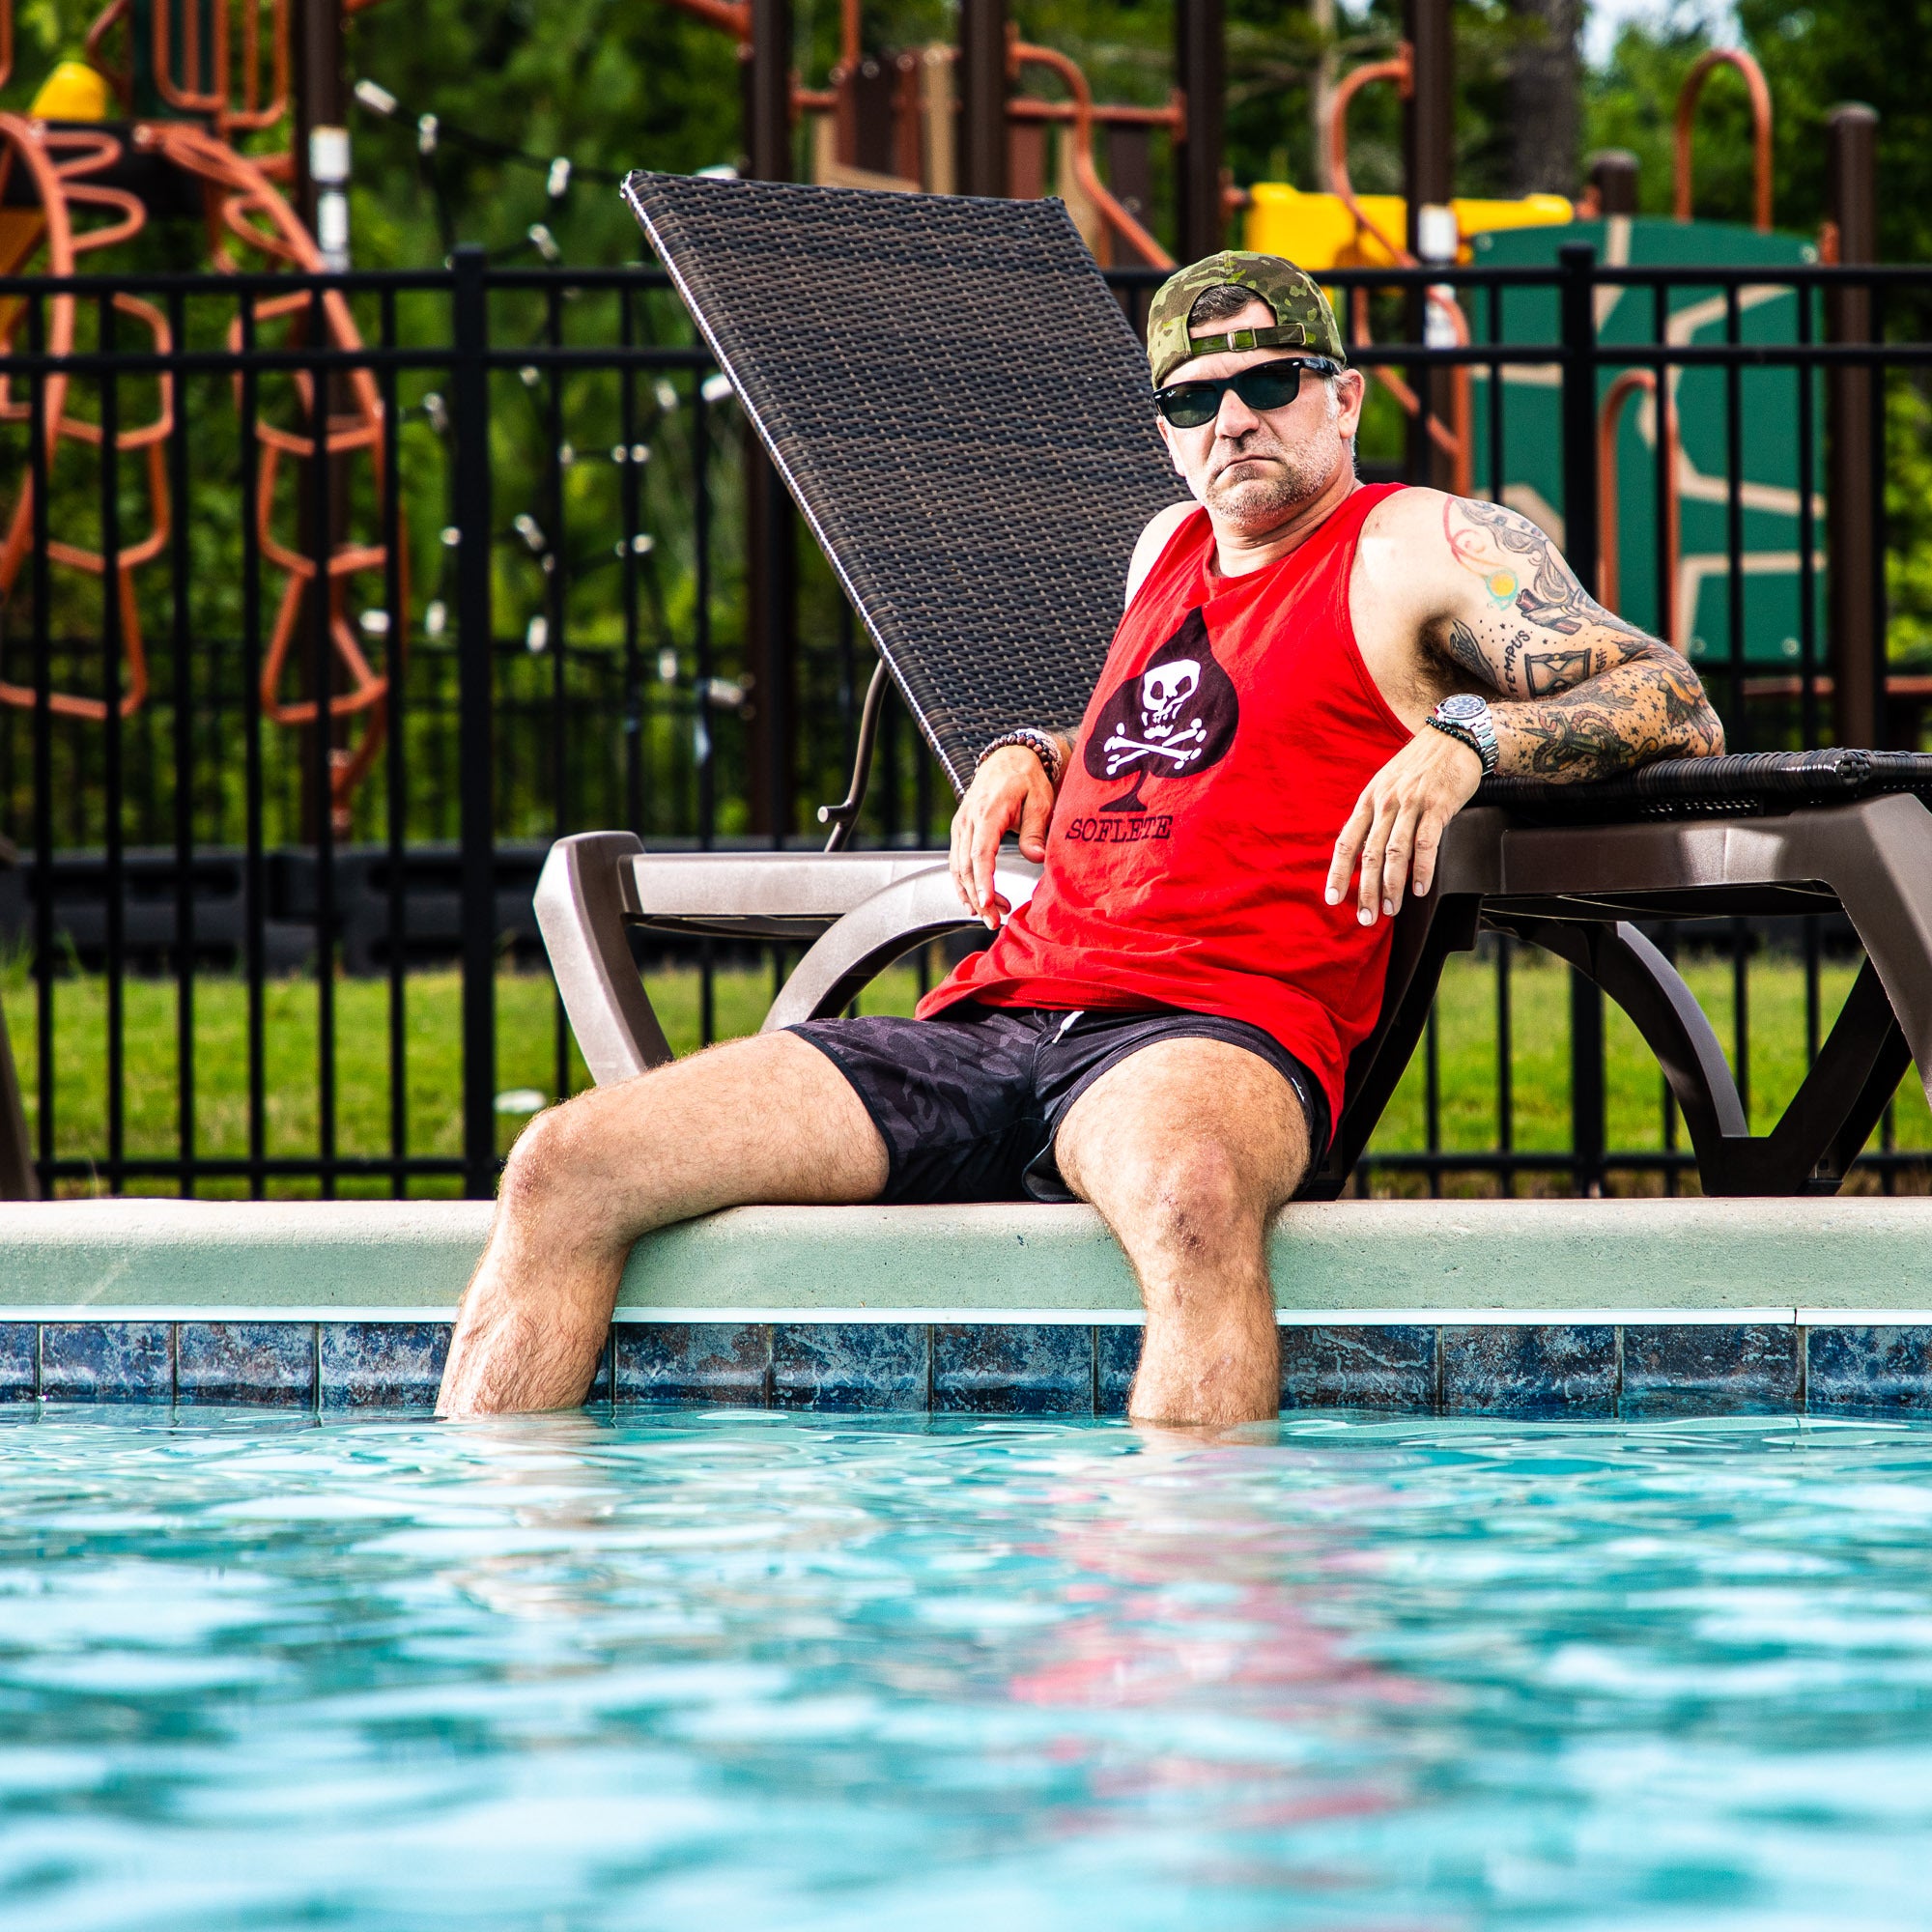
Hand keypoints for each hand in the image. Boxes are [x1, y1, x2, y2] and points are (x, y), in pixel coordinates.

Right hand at [949, 745, 1056, 927]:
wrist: (1009, 758)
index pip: (981, 853)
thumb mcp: (1040, 800)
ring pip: (957, 867)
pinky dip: (963, 884)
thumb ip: (1036, 830)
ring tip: (989, 916)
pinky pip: (956, 862)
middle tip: (994, 921)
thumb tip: (1037, 857)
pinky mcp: (960, 831)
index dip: (983, 881)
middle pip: (965, 866)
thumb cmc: (1027, 780)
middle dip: (978, 897)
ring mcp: (961, 825)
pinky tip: (974, 902)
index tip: (988, 903)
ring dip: (970, 895)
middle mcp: (968, 820)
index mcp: (988, 812)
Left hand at [1326, 726, 1481, 925]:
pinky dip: (1422, 869)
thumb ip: (1377, 817)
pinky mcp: (1437, 805)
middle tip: (1366, 917)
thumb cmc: (1420, 765)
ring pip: (1395, 852)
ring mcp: (1411, 804)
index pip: (1346, 841)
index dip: (1338, 872)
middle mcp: (1385, 802)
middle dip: (1365, 890)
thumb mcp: (1387, 785)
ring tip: (1391, 909)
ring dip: (1392, 886)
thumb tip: (1366, 853)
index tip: (1332, 898)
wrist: (1454, 737)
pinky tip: (1420, 889)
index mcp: (1369, 800)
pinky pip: (1426, 843)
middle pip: (1369, 854)